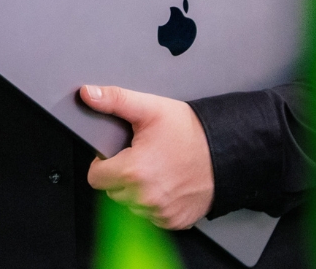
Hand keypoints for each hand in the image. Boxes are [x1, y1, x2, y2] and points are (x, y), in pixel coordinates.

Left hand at [79, 85, 213, 229]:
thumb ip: (115, 100)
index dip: (104, 162)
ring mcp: (161, 213)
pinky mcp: (175, 222)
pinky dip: (155, 204)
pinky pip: (152, 217)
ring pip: (131, 206)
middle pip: (112, 192)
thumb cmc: (192, 133)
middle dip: (121, 176)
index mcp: (133, 172)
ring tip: (156, 170)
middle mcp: (146, 198)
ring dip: (137, 192)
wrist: (227, 151)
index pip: (95, 177)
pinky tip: (167, 185)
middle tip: (141, 158)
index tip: (119, 154)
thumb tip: (88, 94)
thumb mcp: (150, 108)